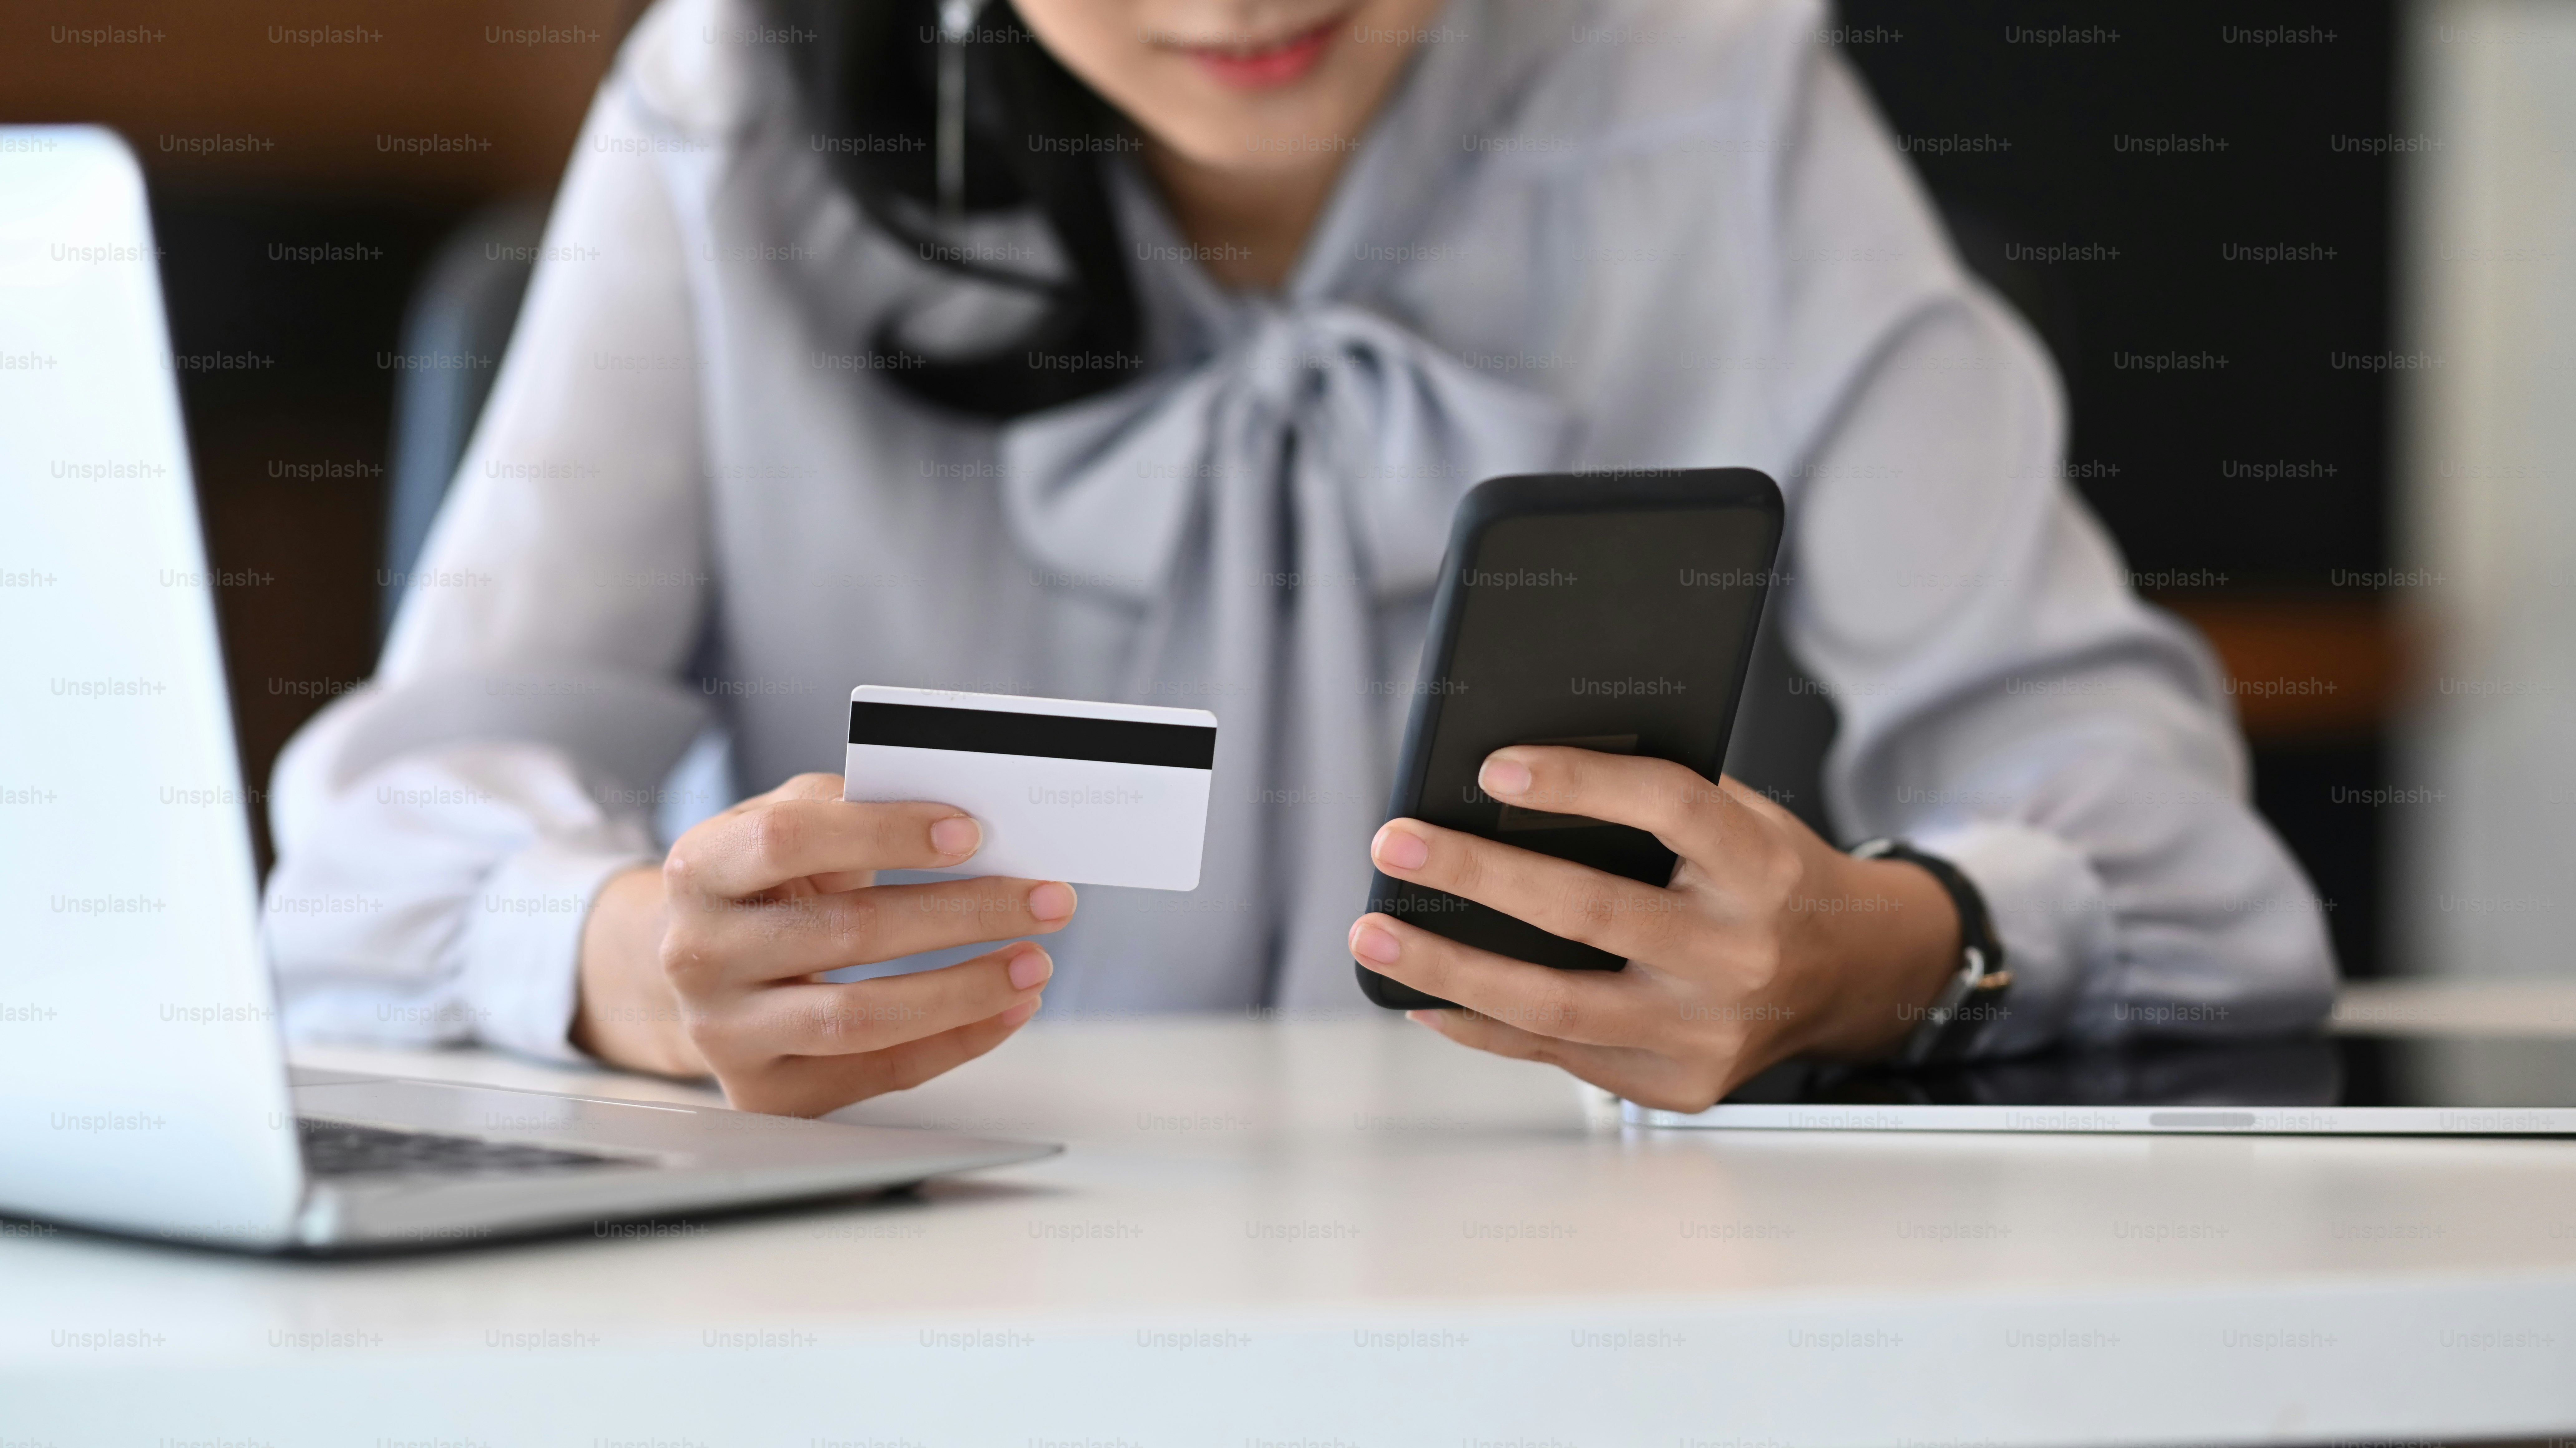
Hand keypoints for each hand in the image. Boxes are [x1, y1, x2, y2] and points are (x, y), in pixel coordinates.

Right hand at [573, 773, 1074, 1115]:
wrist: (699, 964)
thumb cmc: (760, 884)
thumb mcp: (782, 821)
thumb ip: (853, 806)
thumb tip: (964, 822)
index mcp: (700, 870)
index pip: (790, 840)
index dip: (885, 833)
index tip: (971, 833)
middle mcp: (700, 955)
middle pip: (847, 934)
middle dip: (963, 914)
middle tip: (1045, 900)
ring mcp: (727, 1032)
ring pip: (862, 1018)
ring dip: (966, 990)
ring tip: (1036, 962)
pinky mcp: (766, 1091)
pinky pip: (876, 1073)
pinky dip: (956, 1042)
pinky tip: (1008, 1009)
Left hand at [1347, 747, 1961, 1111]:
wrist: (1849, 973)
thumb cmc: (1768, 877)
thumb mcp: (1739, 819)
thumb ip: (1654, 800)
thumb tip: (1510, 780)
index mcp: (1762, 869)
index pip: (1671, 808)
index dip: (1582, 782)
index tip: (1493, 765)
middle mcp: (1739, 955)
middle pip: (1592, 911)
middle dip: (1478, 874)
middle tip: (1394, 841)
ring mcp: (1707, 1031)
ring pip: (1556, 1005)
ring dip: (1449, 968)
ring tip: (1375, 932)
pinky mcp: (1677, 1084)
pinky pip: (1556, 1055)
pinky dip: (1479, 1023)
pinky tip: (1419, 993)